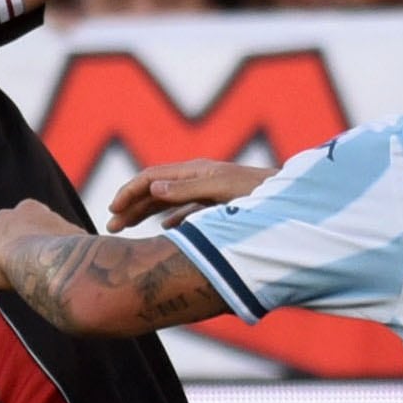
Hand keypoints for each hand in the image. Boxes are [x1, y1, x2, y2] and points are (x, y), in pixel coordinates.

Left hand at [0, 199, 79, 288]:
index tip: (31, 245)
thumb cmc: (66, 249)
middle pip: (0, 223)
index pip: (24, 216)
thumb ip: (76, 242)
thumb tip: (95, 250)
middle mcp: (6, 216)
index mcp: (30, 209)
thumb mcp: (77, 239)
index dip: (26, 231)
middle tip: (8, 255)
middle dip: (3, 237)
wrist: (43, 259)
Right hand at [107, 158, 276, 231]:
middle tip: (111, 226)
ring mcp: (208, 189)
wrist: (291, 197)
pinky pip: (186, 210)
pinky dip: (171, 220)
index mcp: (195, 171)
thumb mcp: (221, 191)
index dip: (129, 193)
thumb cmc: (259, 193)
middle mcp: (198, 177)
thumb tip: (152, 190)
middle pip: (155, 190)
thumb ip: (187, 191)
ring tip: (126, 229)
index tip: (112, 211)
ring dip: (145, 214)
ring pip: (168, 201)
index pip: (151, 178)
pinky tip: (164, 231)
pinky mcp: (219, 202)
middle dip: (131, 206)